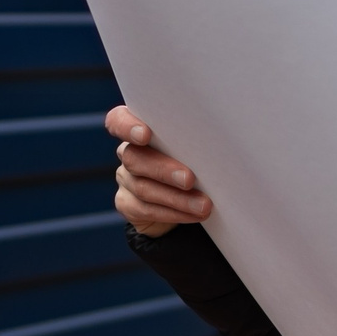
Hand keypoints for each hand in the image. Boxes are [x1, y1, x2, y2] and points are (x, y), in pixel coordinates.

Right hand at [105, 104, 215, 237]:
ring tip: (204, 205)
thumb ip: (195, 140)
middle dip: (164, 170)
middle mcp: (128, 152)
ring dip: (177, 198)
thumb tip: (218, 141)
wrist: (188, 199)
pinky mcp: (127, 204)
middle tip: (190, 179)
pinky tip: (194, 215)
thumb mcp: (196, 147)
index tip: (145, 134)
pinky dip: (174, 213)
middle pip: (134, 158)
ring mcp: (125, 179)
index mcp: (141, 130)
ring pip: (143, 188)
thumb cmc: (198, 161)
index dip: (126, 126)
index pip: (118, 120)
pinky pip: (146, 210)